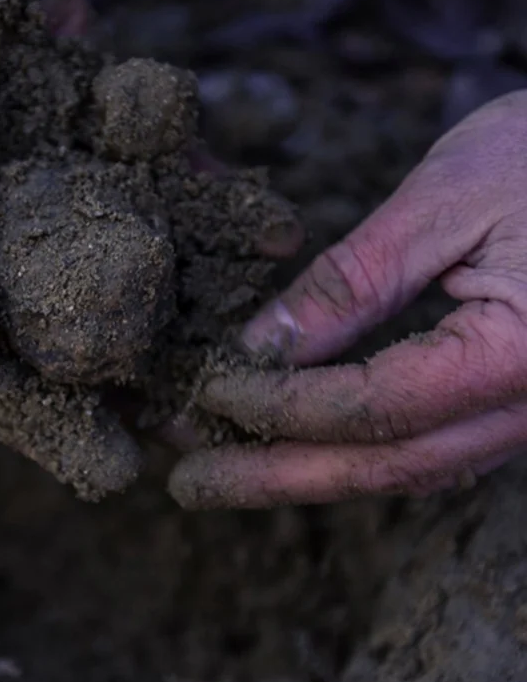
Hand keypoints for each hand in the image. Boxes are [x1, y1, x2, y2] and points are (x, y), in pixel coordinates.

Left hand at [171, 90, 526, 508]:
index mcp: (522, 357)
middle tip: (189, 480)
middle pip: (384, 464)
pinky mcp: (512, 395)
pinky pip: (428, 442)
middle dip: (275, 475)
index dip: (278, 404)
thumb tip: (264, 345)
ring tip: (224, 465)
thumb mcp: (446, 201)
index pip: (371, 407)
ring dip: (305, 468)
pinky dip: (352, 447)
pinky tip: (297, 443)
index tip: (205, 392)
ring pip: (404, 464)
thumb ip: (354, 282)